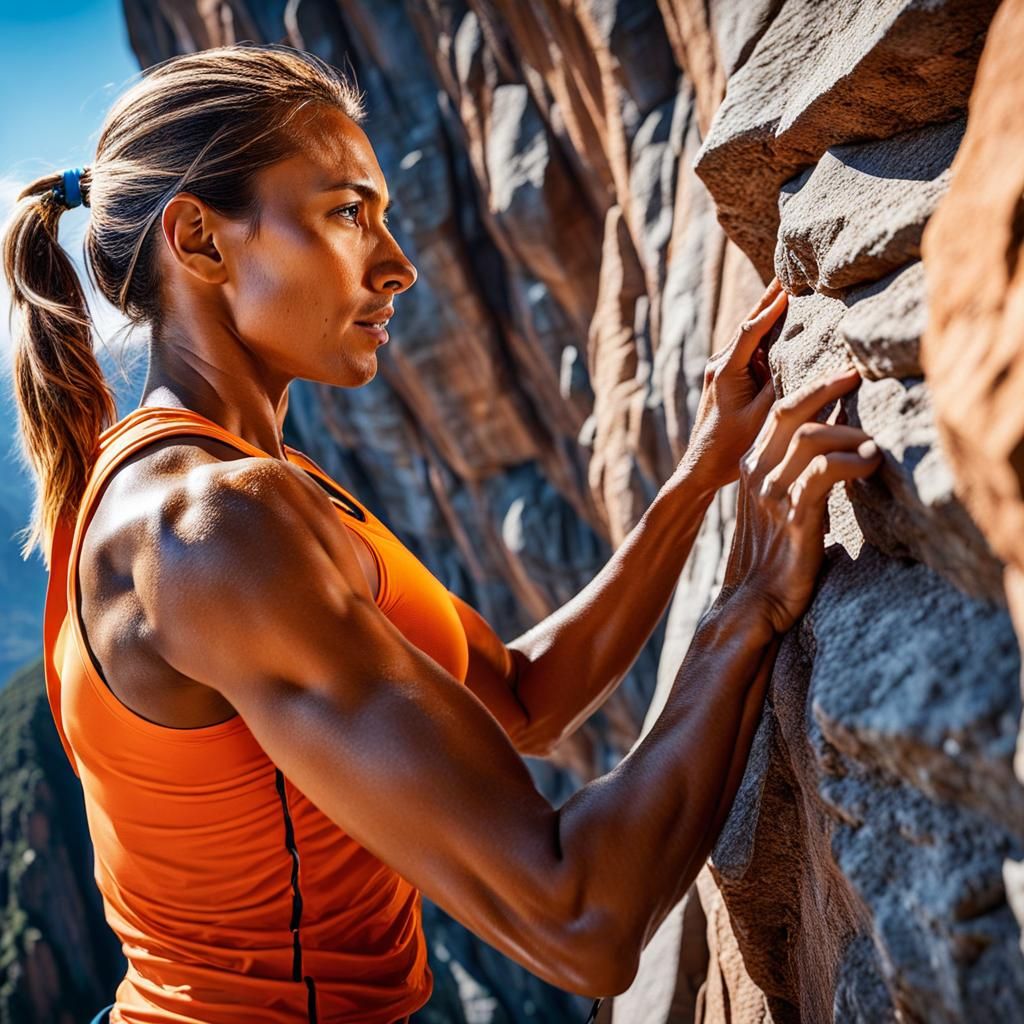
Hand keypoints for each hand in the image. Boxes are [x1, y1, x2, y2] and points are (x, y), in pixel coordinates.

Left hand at [683, 279, 787, 492]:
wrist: (702, 467)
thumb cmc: (730, 447)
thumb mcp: (760, 418)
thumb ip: (777, 387)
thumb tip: (799, 360)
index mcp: (724, 371)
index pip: (750, 331)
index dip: (771, 308)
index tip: (790, 286)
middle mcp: (717, 365)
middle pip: (747, 325)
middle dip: (768, 300)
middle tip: (788, 273)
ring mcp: (718, 371)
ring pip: (747, 336)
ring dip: (766, 315)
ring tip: (788, 290)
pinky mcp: (724, 379)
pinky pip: (746, 351)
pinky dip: (762, 335)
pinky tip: (778, 326)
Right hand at [723, 367, 882, 634]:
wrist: (753, 600)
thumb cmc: (774, 554)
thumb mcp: (777, 504)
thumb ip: (792, 473)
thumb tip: (828, 446)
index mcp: (751, 466)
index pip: (776, 413)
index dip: (810, 390)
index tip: (843, 376)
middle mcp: (756, 474)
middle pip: (787, 413)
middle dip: (824, 390)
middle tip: (856, 378)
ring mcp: (772, 495)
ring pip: (808, 438)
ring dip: (847, 433)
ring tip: (872, 444)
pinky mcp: (794, 517)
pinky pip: (822, 473)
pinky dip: (850, 461)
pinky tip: (870, 462)